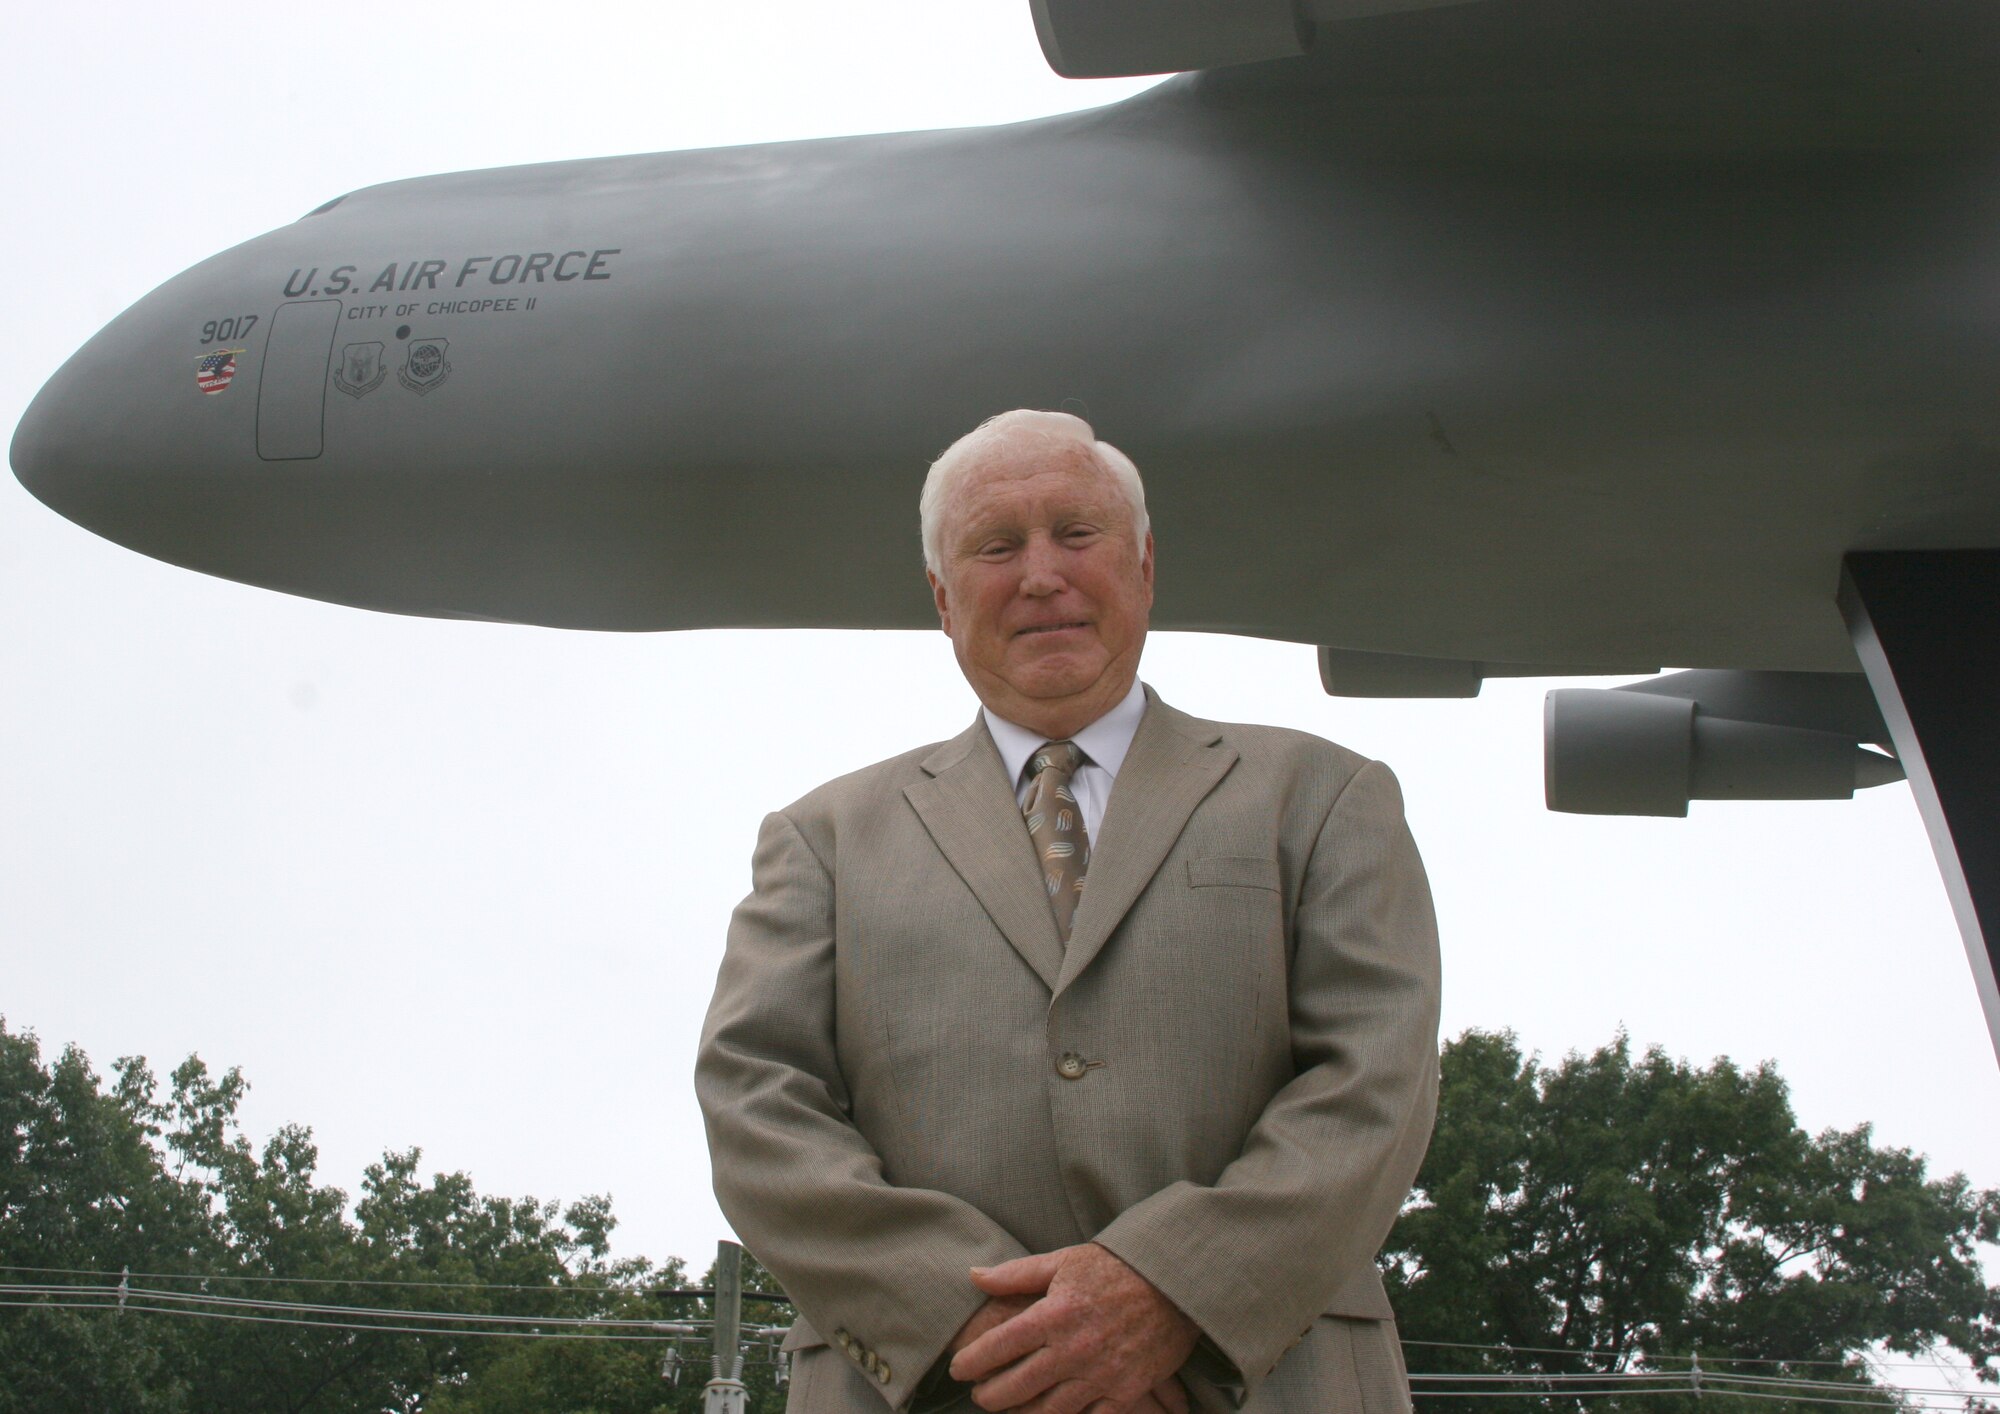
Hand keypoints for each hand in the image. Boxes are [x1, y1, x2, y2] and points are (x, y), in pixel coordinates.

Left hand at [948, 1243, 1199, 1413]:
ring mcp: (1099, 1374)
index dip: (973, 1361)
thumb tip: (975, 1276)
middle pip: (1017, 1385)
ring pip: (1048, 1410)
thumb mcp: (1063, 1261)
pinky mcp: (1125, 1391)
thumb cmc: (1116, 1267)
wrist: (1174, 1283)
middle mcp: (1072, 1348)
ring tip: (1008, 1411)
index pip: (999, 1345)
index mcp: (1054, 1314)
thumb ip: (1016, 1274)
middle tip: (978, 1397)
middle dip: (990, 1396)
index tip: (958, 1369)